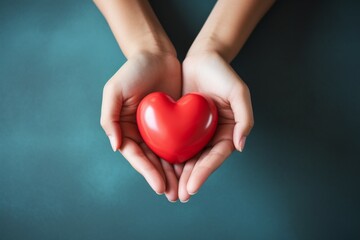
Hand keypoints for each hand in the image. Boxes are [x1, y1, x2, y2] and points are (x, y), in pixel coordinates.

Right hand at [100, 52, 181, 200]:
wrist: (157, 55)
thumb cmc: (133, 70)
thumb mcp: (114, 90)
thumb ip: (110, 118)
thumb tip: (116, 147)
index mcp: (126, 128)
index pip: (136, 156)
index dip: (147, 172)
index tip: (160, 186)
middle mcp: (141, 132)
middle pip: (152, 161)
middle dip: (162, 179)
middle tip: (174, 195)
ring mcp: (158, 129)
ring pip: (166, 156)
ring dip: (174, 174)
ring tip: (184, 190)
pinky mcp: (174, 123)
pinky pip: (179, 143)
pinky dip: (184, 157)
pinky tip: (192, 169)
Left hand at [178, 52, 253, 201]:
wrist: (202, 58)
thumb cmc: (222, 74)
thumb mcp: (238, 92)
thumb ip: (244, 118)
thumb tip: (240, 146)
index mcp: (228, 131)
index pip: (217, 156)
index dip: (205, 172)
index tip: (192, 187)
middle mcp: (212, 134)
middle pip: (202, 162)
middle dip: (191, 179)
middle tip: (178, 196)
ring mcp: (197, 131)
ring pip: (188, 157)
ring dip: (179, 175)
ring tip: (169, 190)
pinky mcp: (182, 125)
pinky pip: (175, 143)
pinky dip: (170, 157)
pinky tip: (161, 168)